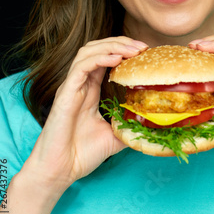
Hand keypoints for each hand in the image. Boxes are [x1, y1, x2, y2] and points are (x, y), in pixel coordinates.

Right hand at [23, 37, 147, 192]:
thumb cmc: (81, 154)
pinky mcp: (65, 92)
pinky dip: (99, 58)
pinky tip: (116, 59)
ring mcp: (71, 86)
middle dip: (121, 42)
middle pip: (98, 49)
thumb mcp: (115, 136)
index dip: (124, 51)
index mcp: (90, 90)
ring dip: (112, 46)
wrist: (60, 171)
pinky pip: (81, 67)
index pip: (106, 59)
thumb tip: (153, 125)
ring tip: (132, 49)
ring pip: (88, 52)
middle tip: (143, 46)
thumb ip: (129, 126)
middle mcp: (80, 84)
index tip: (145, 53)